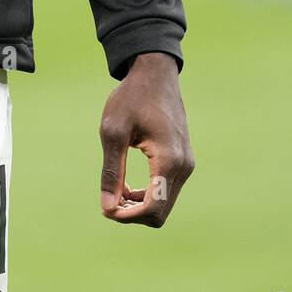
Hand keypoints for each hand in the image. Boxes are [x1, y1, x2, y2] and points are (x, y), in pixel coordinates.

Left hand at [99, 52, 193, 225]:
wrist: (155, 75)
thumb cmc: (131, 98)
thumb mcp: (113, 131)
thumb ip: (112, 171)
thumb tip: (107, 208)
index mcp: (168, 159)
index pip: (153, 208)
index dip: (127, 216)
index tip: (105, 208)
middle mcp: (183, 166)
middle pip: (160, 213)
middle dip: (132, 214)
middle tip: (107, 201)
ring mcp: (186, 165)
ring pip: (165, 205)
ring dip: (139, 206)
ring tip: (115, 193)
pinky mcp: (183, 162)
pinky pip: (167, 191)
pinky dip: (148, 196)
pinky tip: (128, 187)